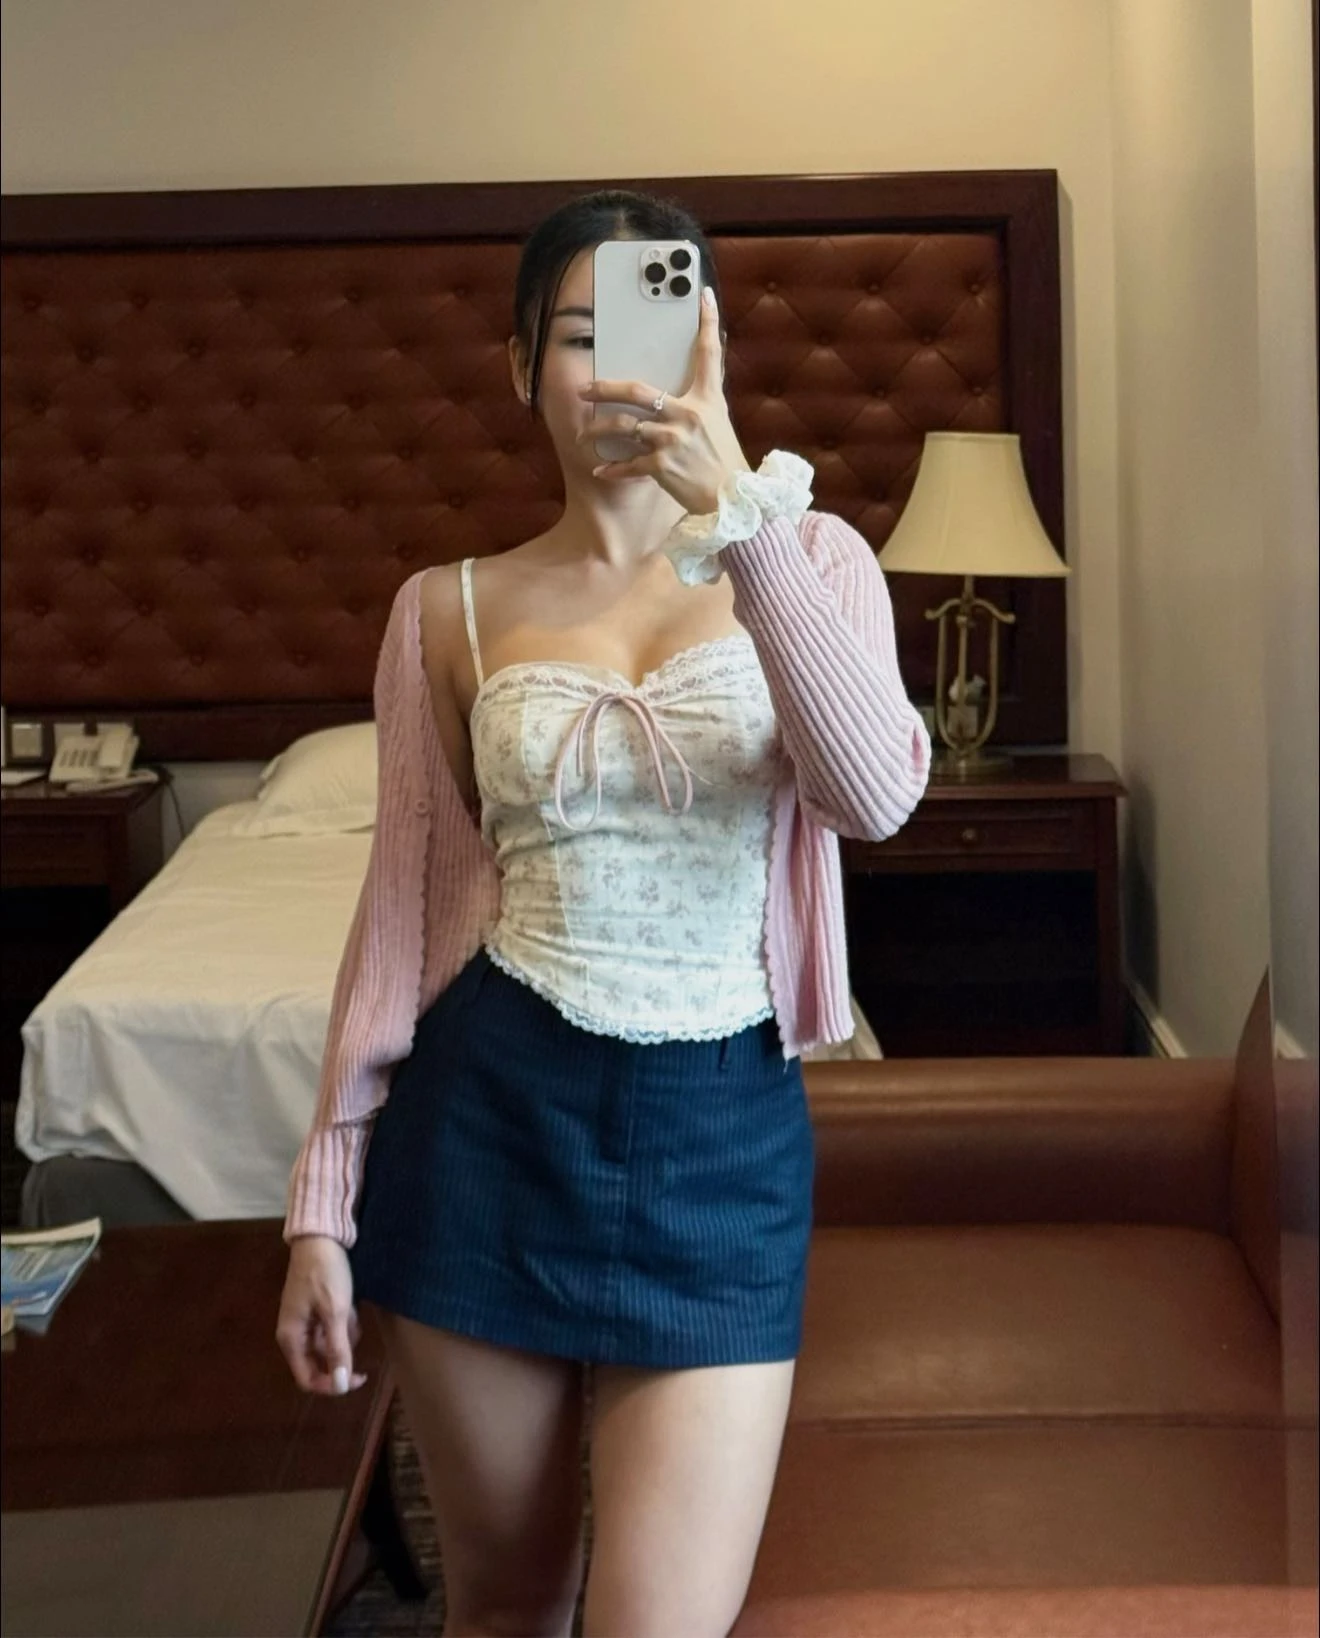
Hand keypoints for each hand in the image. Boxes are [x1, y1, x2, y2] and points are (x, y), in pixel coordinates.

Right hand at [276, 1235, 367, 1395]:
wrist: (320, 1237)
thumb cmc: (324, 1274)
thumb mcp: (335, 1312)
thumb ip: (337, 1349)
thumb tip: (341, 1385)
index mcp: (291, 1339)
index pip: (307, 1379)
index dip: (332, 1384)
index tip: (357, 1377)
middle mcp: (294, 1335)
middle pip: (319, 1362)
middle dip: (341, 1350)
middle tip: (355, 1328)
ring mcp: (304, 1322)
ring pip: (329, 1343)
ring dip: (345, 1332)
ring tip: (350, 1308)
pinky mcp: (314, 1310)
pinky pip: (331, 1327)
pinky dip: (343, 1320)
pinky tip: (349, 1302)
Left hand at [578, 286, 750, 515]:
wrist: (734, 499)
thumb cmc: (726, 461)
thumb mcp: (720, 422)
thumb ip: (704, 399)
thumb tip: (698, 379)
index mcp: (707, 399)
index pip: (709, 354)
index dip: (708, 323)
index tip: (704, 298)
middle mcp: (687, 414)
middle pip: (637, 392)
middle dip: (605, 388)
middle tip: (585, 388)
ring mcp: (672, 440)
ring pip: (623, 427)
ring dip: (598, 431)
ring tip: (585, 434)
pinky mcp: (662, 466)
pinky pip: (628, 464)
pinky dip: (612, 469)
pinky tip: (600, 470)